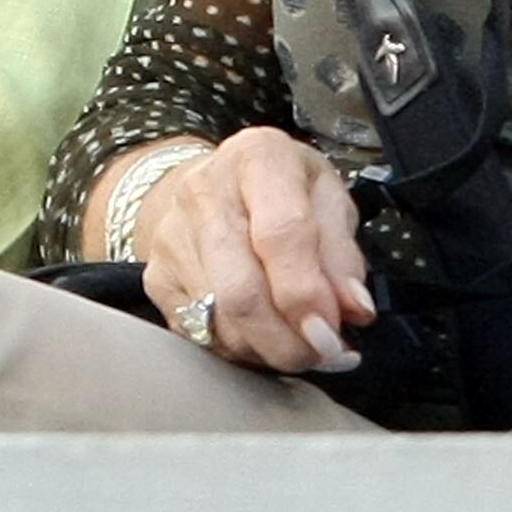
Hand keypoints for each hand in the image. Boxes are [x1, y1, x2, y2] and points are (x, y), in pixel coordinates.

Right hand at [125, 128, 371, 373]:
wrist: (217, 183)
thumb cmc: (283, 191)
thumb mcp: (329, 200)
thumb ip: (344, 255)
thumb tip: (354, 309)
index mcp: (258, 158)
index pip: (281, 233)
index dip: (307, 293)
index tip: (331, 332)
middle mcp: (205, 191)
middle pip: (243, 290)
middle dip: (288, 339)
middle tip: (324, 353)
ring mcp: (172, 236)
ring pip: (222, 321)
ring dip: (269, 349)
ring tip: (300, 344)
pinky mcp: (157, 277)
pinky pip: (201, 335)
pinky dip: (241, 350)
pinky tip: (264, 338)